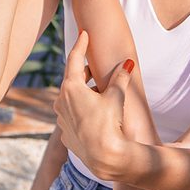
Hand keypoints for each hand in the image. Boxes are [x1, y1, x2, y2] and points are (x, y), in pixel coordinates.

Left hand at [55, 31, 130, 178]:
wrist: (104, 157)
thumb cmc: (109, 124)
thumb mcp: (116, 96)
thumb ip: (120, 78)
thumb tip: (128, 64)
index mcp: (71, 88)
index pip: (75, 59)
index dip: (81, 44)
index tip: (84, 33)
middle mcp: (61, 101)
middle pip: (72, 79)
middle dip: (84, 71)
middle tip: (95, 65)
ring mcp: (61, 118)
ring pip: (71, 98)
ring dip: (84, 92)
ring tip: (99, 91)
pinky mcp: (65, 133)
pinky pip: (73, 115)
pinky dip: (82, 109)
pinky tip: (95, 113)